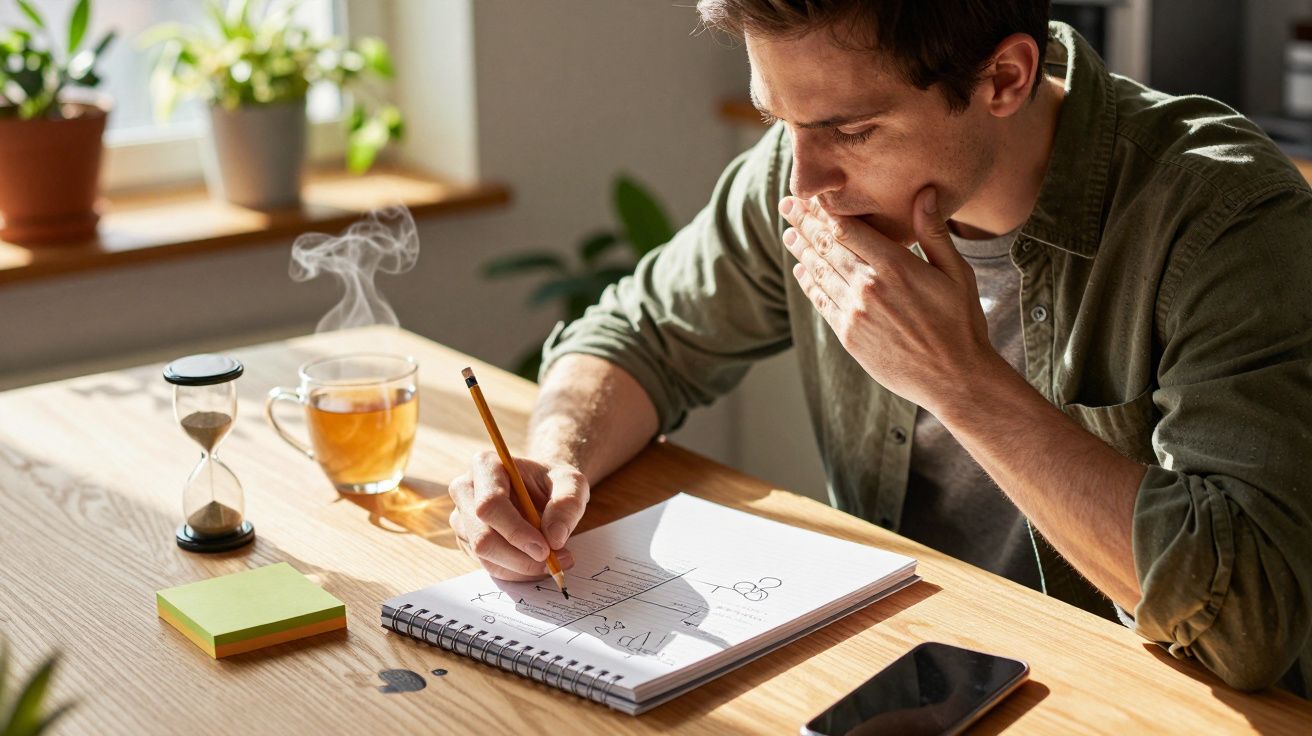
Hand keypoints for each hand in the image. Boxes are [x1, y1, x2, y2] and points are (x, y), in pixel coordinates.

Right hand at [448, 451, 587, 580]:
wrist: (542, 488)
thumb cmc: (553, 481)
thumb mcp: (572, 482)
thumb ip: (567, 504)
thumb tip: (554, 538)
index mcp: (486, 466)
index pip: (490, 505)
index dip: (516, 532)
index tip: (545, 548)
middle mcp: (465, 490)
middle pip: (482, 537)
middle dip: (520, 558)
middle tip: (554, 562)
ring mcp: (462, 517)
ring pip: (485, 557)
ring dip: (522, 567)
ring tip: (553, 560)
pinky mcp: (467, 540)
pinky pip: (489, 566)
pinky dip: (517, 571)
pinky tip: (536, 561)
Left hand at [779, 187, 1000, 413]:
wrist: (954, 379)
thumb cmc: (961, 323)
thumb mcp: (957, 273)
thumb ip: (934, 233)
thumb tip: (925, 192)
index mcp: (896, 266)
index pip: (848, 228)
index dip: (825, 210)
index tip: (809, 196)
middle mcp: (870, 287)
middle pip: (828, 246)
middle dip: (805, 224)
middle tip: (787, 206)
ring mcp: (856, 313)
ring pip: (820, 272)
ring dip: (802, 251)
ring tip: (789, 234)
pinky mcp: (849, 335)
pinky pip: (821, 302)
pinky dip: (808, 283)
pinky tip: (801, 270)